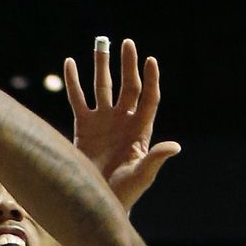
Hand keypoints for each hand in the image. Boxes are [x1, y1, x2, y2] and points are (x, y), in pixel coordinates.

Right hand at [64, 39, 180, 212]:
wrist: (98, 202)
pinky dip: (74, 81)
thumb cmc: (125, 193)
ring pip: (102, 87)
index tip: (150, 60)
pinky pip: (78, 99)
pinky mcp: (83, 126)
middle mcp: (123, 121)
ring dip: (102, 65)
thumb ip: (155, 159)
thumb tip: (175, 147)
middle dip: (127, 65)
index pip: (148, 98)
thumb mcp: (142, 176)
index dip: (150, 80)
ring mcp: (103, 121)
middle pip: (128, 86)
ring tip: (101, 42)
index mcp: (140, 130)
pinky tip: (70, 63)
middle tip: (127, 44)